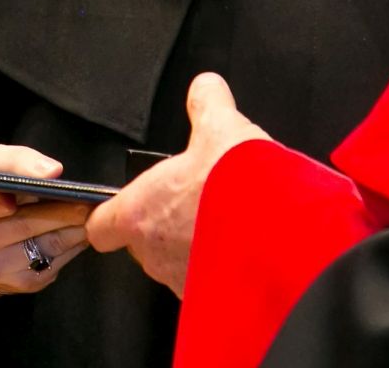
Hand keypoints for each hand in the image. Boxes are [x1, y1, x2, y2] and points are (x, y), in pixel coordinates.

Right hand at [0, 145, 92, 311]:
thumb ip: (17, 161)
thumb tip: (51, 172)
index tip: (12, 200)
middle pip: (21, 224)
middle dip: (58, 210)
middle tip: (85, 200)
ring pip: (45, 244)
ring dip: (73, 228)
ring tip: (90, 212)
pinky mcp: (21, 283)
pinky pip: (56, 261)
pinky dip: (73, 244)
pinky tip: (80, 231)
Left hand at [84, 73, 269, 296]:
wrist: (287, 240)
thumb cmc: (239, 188)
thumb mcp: (221, 128)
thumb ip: (206, 104)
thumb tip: (205, 87)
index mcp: (139, 213)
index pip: (101, 226)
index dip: (112, 214)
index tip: (129, 202)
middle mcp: (153, 255)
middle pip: (142, 244)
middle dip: (165, 224)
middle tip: (193, 201)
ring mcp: (182, 283)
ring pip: (176, 263)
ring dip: (194, 246)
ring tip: (226, 220)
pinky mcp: (214, 300)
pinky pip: (207, 283)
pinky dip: (221, 268)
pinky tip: (245, 244)